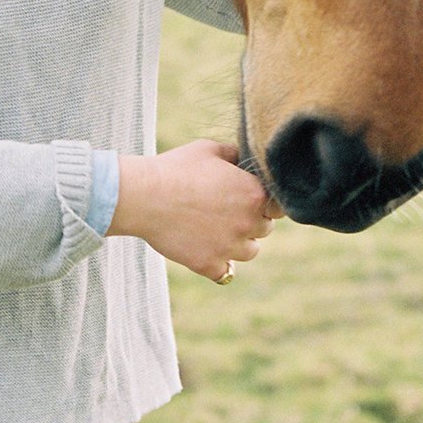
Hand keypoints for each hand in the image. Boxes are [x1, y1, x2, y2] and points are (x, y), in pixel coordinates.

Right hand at [107, 139, 278, 282]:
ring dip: (239, 243)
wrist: (143, 196)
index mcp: (253, 193)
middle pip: (265, 229)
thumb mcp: (208, 149)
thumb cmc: (175, 168)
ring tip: (216, 230)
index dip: (266, 202)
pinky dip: (218, 264)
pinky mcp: (209, 264)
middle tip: (228, 211)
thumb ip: (234, 154)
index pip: (278, 205)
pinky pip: (225, 273)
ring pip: (250, 252)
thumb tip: (244, 158)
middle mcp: (247, 222)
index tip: (249, 198)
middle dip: (252, 221)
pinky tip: (206, 249)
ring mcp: (229, 247)